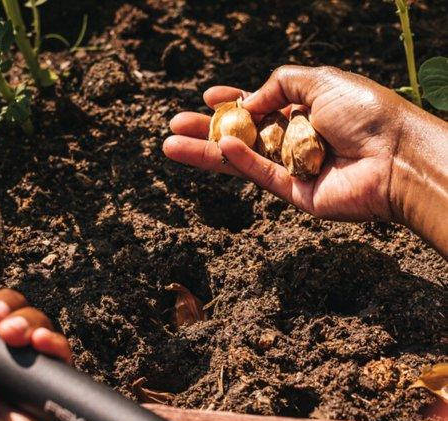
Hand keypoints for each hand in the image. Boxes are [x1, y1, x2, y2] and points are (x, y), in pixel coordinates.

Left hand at [0, 267, 70, 420]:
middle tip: (1, 326)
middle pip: (17, 316)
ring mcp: (20, 379)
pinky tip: (43, 347)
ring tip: (20, 340)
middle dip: (14, 312)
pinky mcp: (45, 392)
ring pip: (41, 331)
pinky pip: (60, 356)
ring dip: (34, 326)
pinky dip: (56, 346)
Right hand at [164, 65, 412, 222]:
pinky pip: (260, 174)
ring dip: (206, 152)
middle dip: (207, 129)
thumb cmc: (365, 113)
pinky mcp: (293, 193)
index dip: (234, 101)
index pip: (261, 105)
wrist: (395, 157)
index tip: (208, 96)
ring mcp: (292, 167)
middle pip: (242, 134)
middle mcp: (295, 138)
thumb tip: (248, 99)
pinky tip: (217, 149)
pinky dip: (240, 161)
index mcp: (305, 109)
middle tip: (174, 126)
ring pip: (241, 158)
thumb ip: (280, 83)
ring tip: (170, 145)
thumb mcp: (320, 81)